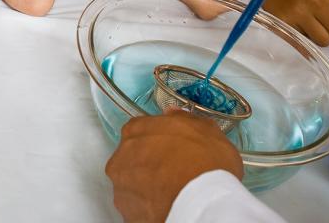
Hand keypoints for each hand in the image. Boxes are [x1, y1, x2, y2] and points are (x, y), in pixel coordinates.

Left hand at [106, 112, 243, 222]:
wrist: (202, 203)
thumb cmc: (205, 163)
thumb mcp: (207, 130)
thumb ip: (185, 119)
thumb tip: (175, 115)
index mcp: (136, 131)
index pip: (140, 130)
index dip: (158, 140)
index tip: (171, 147)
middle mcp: (122, 157)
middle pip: (132, 157)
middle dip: (150, 163)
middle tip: (174, 171)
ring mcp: (121, 187)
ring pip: (132, 184)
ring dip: (148, 186)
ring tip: (172, 191)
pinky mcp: (127, 213)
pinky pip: (137, 207)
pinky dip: (149, 206)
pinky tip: (167, 205)